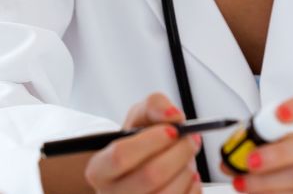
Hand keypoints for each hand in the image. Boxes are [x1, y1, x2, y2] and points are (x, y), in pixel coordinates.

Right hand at [83, 92, 203, 193]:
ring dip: (187, 170)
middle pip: (150, 176)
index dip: (150, 141)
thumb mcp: (140, 117)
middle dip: (178, 153)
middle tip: (190, 139)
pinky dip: (193, 187)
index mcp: (100, 169)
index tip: (172, 130)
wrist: (142, 168)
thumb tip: (172, 115)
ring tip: (187, 157)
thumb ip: (154, 106)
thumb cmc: (138, 144)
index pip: (120, 156)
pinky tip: (188, 175)